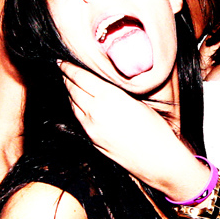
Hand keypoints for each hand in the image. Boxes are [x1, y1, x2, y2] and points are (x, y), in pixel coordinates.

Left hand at [60, 62, 207, 200]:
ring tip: (67, 80)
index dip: (70, 66)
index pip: (81, 76)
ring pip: (72, 103)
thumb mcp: (139, 100)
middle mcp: (96, 111)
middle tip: (62, 65)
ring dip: (68, 90)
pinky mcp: (91, 139)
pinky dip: (74, 105)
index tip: (64, 59)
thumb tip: (103, 80)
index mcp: (109, 97)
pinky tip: (77, 101)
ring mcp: (91, 127)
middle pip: (72, 88)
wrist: (157, 160)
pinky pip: (77, 117)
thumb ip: (116, 90)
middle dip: (66, 76)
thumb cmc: (156, 129)